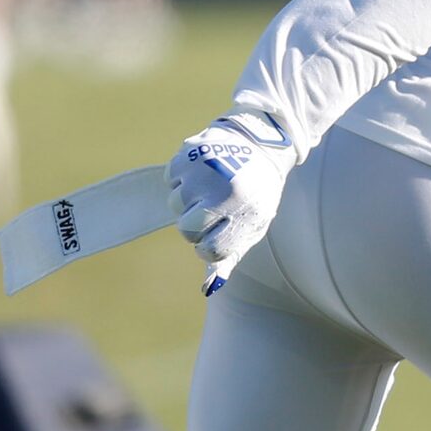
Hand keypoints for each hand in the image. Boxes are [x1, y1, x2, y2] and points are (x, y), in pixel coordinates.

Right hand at [171, 112, 296, 294]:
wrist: (260, 143)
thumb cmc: (255, 192)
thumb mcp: (253, 224)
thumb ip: (231, 254)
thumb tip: (208, 287)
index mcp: (244, 211)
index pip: (210, 250)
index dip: (210, 246)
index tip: (218, 235)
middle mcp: (223, 191)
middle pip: (187, 230)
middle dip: (196, 226)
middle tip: (213, 211)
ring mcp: (203, 171)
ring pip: (175, 205)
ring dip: (188, 201)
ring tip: (211, 187)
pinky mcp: (188, 153)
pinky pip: (170, 180)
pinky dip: (181, 179)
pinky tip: (203, 172)